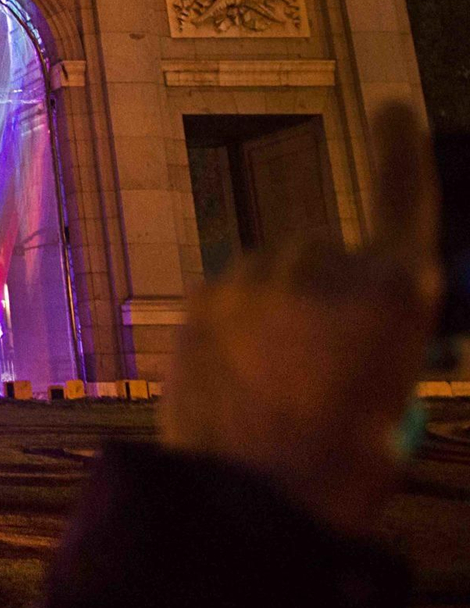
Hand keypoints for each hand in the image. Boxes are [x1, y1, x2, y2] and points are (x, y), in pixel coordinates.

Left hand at [161, 103, 441, 535]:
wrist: (250, 500)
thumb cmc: (344, 464)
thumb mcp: (394, 398)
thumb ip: (380, 337)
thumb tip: (360, 322)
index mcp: (394, 290)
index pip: (403, 196)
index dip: (400, 150)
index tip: (393, 108)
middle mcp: (325, 265)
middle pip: (327, 247)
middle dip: (326, 284)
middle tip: (323, 356)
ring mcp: (257, 275)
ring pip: (273, 268)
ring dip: (278, 301)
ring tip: (276, 378)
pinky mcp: (203, 295)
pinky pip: (230, 292)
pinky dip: (237, 319)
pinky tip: (238, 375)